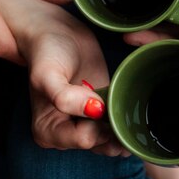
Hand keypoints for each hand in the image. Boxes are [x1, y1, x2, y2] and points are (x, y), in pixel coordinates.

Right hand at [0, 0, 126, 155]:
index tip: (100, 101)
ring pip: (111, 141)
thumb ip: (64, 97)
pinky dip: (126, 123)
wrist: (57, 33)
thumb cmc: (47, 52)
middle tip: (117, 103)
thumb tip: (94, 111)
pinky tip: (132, 112)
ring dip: (122, 128)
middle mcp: (66, 135)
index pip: (84, 140)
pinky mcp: (102, 114)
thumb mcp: (47, 74)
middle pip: (100, 144)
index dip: (97, 123)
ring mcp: (85, 126)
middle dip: (112, 128)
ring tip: (127, 107)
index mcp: (47, 132)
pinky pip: (117, 129)